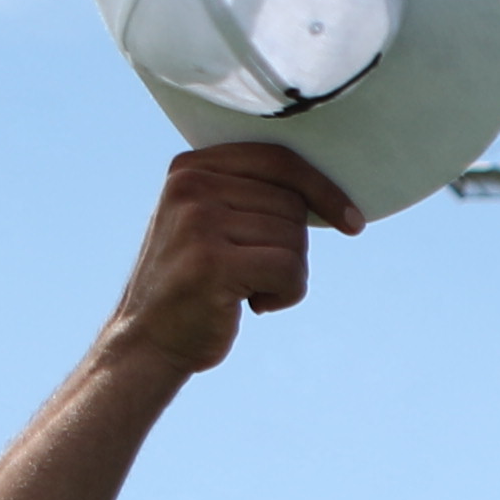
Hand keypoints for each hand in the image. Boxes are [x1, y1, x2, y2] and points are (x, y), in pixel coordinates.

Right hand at [101, 142, 356, 379]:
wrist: (147, 341)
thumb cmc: (193, 286)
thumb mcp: (209, 224)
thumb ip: (249, 195)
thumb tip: (327, 188)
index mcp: (191, 167)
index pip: (277, 159)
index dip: (322, 188)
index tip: (352, 220)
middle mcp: (191, 186)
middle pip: (292, 203)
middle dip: (292, 247)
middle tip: (258, 275)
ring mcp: (198, 221)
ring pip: (294, 238)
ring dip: (287, 275)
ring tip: (248, 290)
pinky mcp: (212, 261)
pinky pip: (289, 269)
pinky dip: (287, 294)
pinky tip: (253, 305)